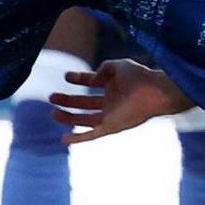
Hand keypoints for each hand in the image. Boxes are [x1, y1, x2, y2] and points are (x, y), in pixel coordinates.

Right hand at [48, 60, 191, 144]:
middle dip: (67, 100)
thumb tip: (94, 78)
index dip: (78, 78)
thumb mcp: (119, 65)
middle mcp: (110, 101)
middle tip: (51, 96)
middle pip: (84, 102)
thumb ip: (104, 68)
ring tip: (52, 113)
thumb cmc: (140, 77)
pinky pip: (91, 135)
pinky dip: (78, 138)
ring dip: (68, 117)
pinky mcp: (110, 127)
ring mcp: (109, 115)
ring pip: (83, 119)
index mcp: (113, 85)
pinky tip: (64, 139)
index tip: (66, 76)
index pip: (91, 81)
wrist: (153, 93)